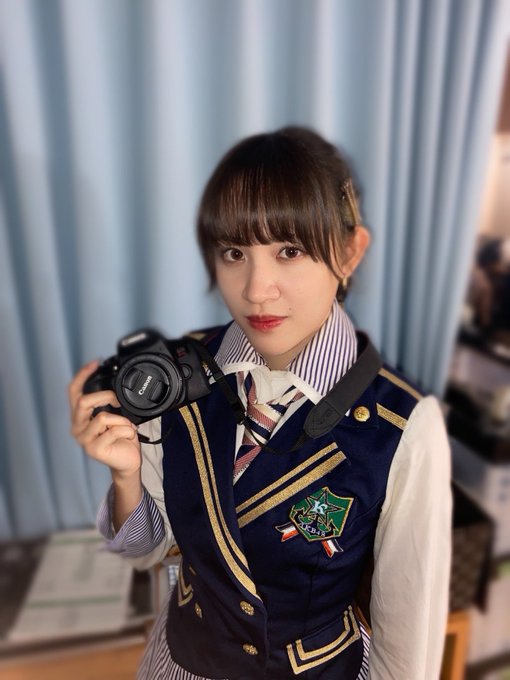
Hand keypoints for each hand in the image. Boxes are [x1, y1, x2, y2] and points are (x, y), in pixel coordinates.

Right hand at [68, 360, 141, 475]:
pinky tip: (128, 435)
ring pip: (102, 417)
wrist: (128, 461)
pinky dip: (126, 430)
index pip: (73, 392)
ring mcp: (84, 439)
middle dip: (105, 396)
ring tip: (127, 426)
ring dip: (121, 419)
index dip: (82, 375)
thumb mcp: (114, 416)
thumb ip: (109, 404)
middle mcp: (77, 426)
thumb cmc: (121, 438)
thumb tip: (115, 389)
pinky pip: (114, 431)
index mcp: (80, 416)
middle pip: (83, 401)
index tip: (95, 362)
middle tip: (118, 401)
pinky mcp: (94, 449)